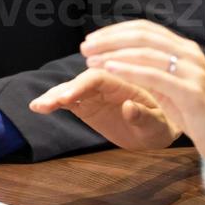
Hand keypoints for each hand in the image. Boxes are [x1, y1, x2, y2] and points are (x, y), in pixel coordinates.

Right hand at [29, 68, 181, 150]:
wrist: (161, 128)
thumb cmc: (165, 123)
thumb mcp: (160, 124)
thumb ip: (146, 116)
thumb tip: (129, 107)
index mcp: (126, 79)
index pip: (100, 76)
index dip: (82, 85)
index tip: (68, 97)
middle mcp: (109, 81)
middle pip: (81, 80)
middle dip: (63, 90)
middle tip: (46, 103)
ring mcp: (97, 92)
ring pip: (72, 88)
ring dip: (55, 95)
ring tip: (38, 106)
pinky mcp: (89, 103)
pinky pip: (69, 100)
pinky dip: (54, 101)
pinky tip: (39, 107)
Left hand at [76, 20, 204, 172]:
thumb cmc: (201, 116)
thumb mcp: (174, 88)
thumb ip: (155, 71)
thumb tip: (125, 61)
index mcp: (186, 49)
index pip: (147, 29)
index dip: (117, 31)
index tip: (93, 38)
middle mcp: (190, 54)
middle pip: (143, 36)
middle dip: (110, 38)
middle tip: (85, 46)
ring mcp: (191, 71)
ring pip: (145, 52)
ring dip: (113, 52)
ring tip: (90, 58)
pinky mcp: (190, 91)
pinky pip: (153, 75)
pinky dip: (128, 70)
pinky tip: (109, 69)